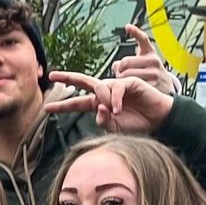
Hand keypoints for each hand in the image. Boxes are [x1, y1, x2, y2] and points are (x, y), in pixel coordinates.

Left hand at [44, 69, 175, 134]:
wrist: (158, 120)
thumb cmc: (138, 124)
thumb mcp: (116, 129)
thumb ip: (103, 121)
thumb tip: (97, 108)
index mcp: (100, 105)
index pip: (78, 103)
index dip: (63, 105)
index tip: (47, 108)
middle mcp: (106, 93)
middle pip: (83, 81)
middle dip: (67, 77)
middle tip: (52, 76)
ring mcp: (118, 85)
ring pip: (100, 86)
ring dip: (103, 99)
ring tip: (114, 112)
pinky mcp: (130, 81)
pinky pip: (116, 87)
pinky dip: (115, 99)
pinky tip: (118, 109)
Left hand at [111, 24, 179, 96]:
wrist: (166, 88)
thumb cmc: (150, 73)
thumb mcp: (144, 62)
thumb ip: (128, 61)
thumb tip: (115, 66)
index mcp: (150, 52)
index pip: (143, 39)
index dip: (135, 32)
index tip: (128, 27)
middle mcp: (153, 60)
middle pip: (125, 62)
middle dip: (119, 69)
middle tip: (122, 74)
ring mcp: (154, 72)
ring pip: (126, 75)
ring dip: (121, 80)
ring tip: (126, 82)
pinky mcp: (153, 85)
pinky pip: (131, 87)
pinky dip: (126, 89)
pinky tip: (130, 90)